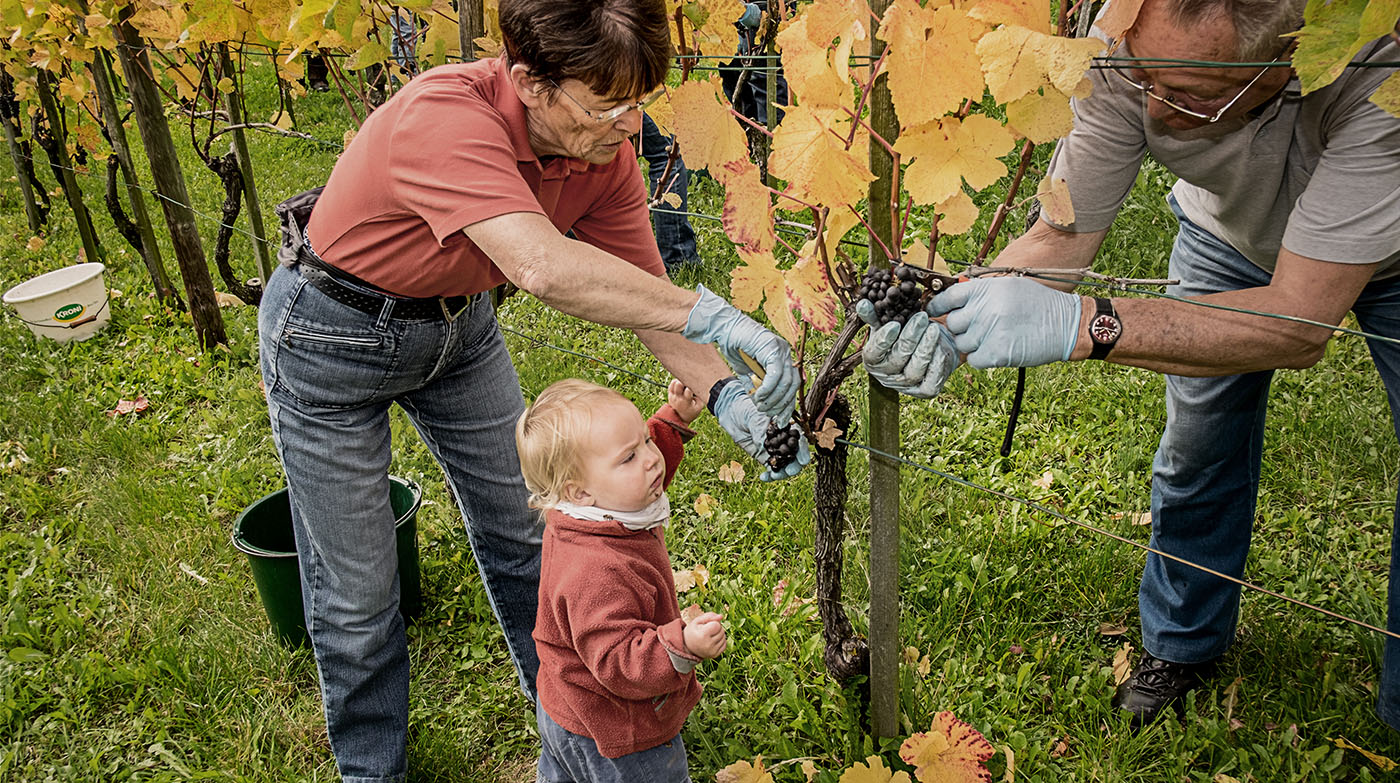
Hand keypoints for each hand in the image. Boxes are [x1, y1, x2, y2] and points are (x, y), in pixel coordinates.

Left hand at [667, 380, 704, 423]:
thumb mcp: (699, 407)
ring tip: (685, 384)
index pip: (688, 390)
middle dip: (685, 381)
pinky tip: (681, 385)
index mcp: (686, 401)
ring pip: (674, 383)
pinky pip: (671, 385)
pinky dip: (676, 382)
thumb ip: (701, 397)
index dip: (693, 386)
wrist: (679, 419)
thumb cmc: (691, 412)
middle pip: (679, 384)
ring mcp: (673, 395)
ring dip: (680, 381)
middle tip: (689, 384)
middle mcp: (678, 397)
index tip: (696, 387)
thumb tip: (700, 387)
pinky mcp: (670, 394)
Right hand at [682, 611, 726, 658]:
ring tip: (709, 636)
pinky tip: (713, 641)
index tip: (706, 625)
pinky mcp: (715, 655)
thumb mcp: (697, 621)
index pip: (717, 625)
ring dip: (719, 634)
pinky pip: (724, 645)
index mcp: (702, 635)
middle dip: (716, 628)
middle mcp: (708, 645)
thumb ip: (709, 616)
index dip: (713, 622)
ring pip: (724, 638)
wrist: (686, 646)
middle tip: (707, 630)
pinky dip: (720, 641)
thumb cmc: (693, 631)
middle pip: (721, 631)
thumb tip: (721, 616)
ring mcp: (712, 651)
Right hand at [683, 286, 798, 422]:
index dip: (787, 405)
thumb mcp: (747, 371)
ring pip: (786, 382)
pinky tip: (758, 395)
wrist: (724, 328)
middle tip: (766, 413)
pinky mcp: (772, 348)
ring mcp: (781, 349)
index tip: (780, 420)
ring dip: (773, 398)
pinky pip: (775, 374)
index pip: (792, 386)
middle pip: (793, 386)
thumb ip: (756, 385)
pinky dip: (768, 388)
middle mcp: (785, 353)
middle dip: (780, 404)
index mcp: (782, 359)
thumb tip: (760, 403)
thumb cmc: (735, 347)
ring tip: (760, 405)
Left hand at [711, 378, 809, 480]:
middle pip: (795, 455)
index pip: (798, 439)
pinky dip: (770, 476)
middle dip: (795, 465)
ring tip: (775, 475)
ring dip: (783, 472)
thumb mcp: (754, 418)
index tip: (803, 460)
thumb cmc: (745, 410)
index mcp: (786, 426)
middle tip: (790, 471)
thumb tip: (763, 445)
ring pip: (785, 464)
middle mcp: (783, 438)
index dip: (803, 449)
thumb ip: (760, 431)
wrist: (731, 413)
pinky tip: (763, 477)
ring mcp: (775, 449)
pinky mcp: (764, 457)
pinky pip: (771, 469)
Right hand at [856, 303, 960, 398]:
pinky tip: (941, 345)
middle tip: (921, 317)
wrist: (930, 346)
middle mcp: (887, 377)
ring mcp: (906, 387)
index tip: (895, 324)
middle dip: (910, 337)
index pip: (873, 354)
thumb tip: (863, 303)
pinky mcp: (926, 391)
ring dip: (925, 347)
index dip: (883, 340)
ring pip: (914, 371)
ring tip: (934, 328)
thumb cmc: (905, 334)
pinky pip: (931, 381)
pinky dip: (937, 363)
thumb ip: (876, 315)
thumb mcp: (889, 323)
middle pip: (897, 360)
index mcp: (873, 362)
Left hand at [927, 277, 1080, 368]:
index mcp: (985, 289)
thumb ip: (980, 294)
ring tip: (994, 339)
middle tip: (978, 331)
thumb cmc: (1038, 305)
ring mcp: (989, 331)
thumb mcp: (1008, 288)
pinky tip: (998, 350)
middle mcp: (984, 308)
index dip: (936, 308)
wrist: (1067, 325)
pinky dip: (982, 359)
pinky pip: (974, 360)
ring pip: (962, 345)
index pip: (947, 298)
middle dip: (961, 330)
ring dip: (973, 345)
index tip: (933, 314)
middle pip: (952, 324)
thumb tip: (953, 306)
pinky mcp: (996, 352)